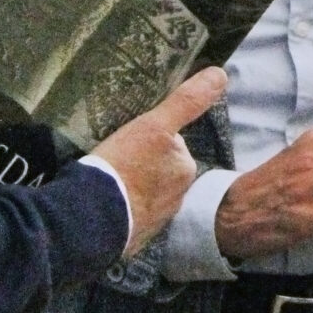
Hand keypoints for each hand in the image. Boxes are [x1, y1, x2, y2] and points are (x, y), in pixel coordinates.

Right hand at [92, 67, 226, 258]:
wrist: (91, 217)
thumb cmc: (124, 165)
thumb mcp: (154, 125)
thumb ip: (188, 101)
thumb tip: (220, 74)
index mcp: (185, 170)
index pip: (171, 147)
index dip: (151, 142)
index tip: (130, 146)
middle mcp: (178, 197)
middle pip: (160, 170)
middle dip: (143, 166)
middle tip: (116, 162)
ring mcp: (157, 221)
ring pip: (146, 194)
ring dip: (132, 188)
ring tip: (108, 183)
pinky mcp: (135, 239)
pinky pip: (131, 216)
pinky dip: (122, 209)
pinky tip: (106, 204)